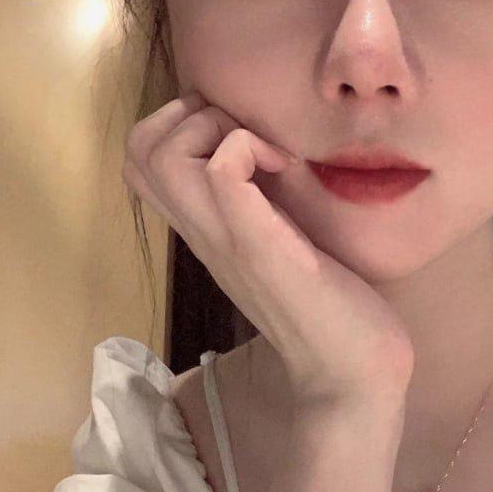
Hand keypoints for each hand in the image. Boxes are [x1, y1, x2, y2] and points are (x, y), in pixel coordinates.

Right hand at [122, 92, 414, 403]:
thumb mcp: (284, 246)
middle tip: (242, 135)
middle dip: (185, 116)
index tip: (238, 136)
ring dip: (213, 128)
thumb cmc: (333, 313)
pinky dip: (249, 147)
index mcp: (208, 232)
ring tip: (263, 151)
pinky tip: (286, 168)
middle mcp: (204, 235)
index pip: (142, 163)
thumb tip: (273, 163)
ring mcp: (226, 242)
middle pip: (138, 151)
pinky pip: (222, 172)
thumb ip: (264, 211)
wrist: (354, 375)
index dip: (179, 125)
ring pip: (162, 156)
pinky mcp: (260, 247)